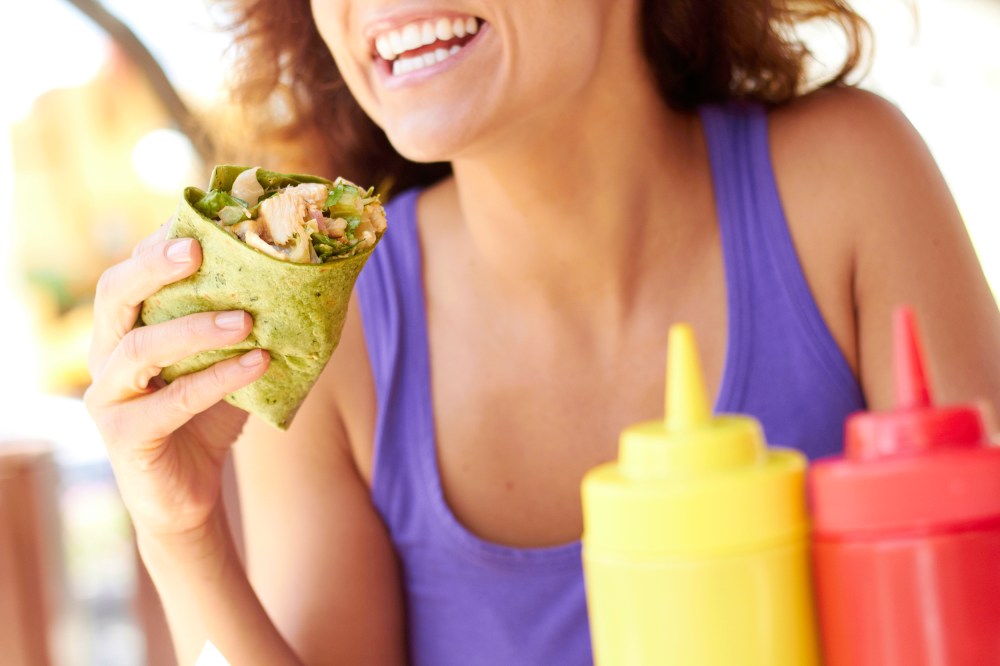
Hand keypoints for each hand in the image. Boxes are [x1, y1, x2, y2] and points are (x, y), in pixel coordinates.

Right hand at [84, 223, 269, 543]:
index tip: (201, 221)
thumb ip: (244, 324)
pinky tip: (258, 363)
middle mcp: (106, 355)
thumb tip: (306, 281)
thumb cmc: (209, 419)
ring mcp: (109, 396)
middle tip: (197, 250)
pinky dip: (218, 378)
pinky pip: (172, 400)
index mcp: (125, 329)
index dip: (158, 244)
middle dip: (152, 267)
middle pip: (114, 295)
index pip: (131, 272)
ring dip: (195, 328)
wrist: (188, 496)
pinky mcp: (126, 434)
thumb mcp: (226, 362)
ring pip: (139, 347)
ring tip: (246, 320)